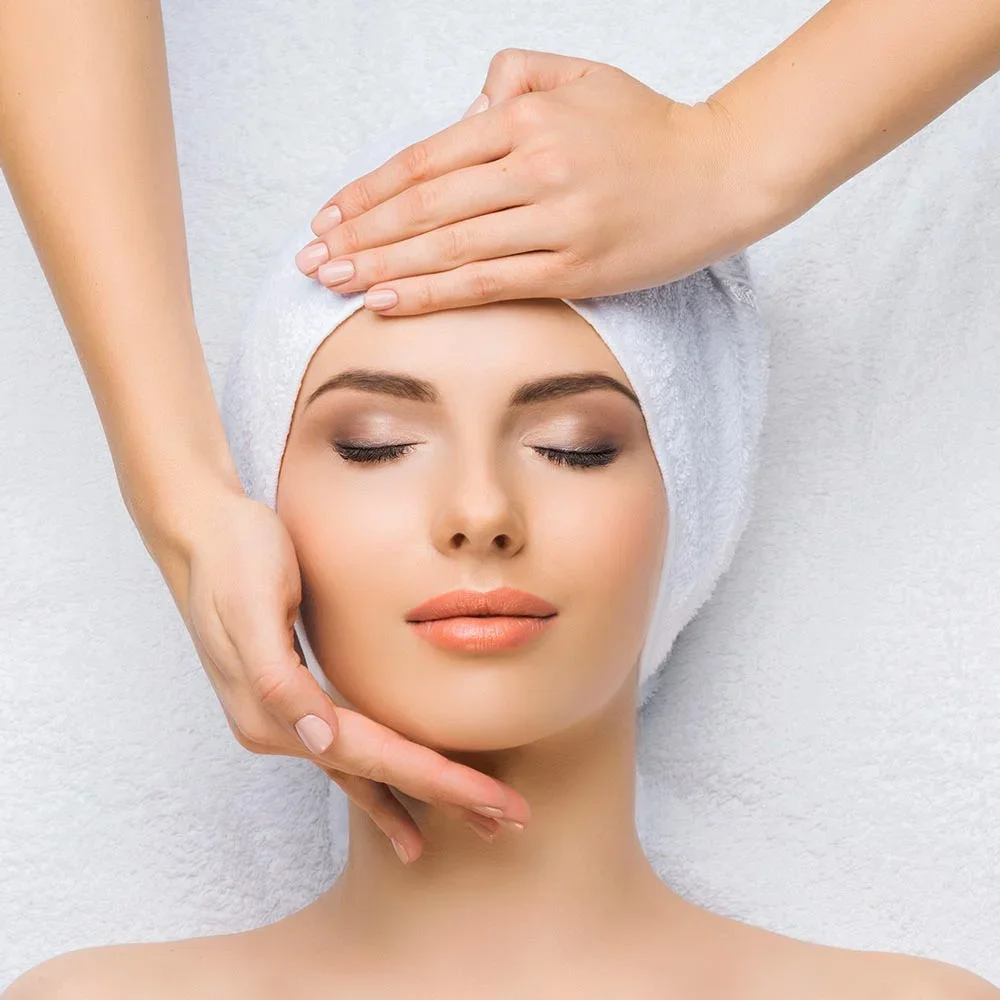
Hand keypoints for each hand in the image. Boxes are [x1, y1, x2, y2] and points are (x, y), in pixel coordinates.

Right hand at [151, 486, 530, 863]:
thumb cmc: (236, 557)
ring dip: (414, 797)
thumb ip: (279, 679)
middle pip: (374, 774)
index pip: (372, 758)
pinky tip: (398, 792)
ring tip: (466, 824)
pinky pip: (346, 752)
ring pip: (363, 771)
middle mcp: (277, 727)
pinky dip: (379, 778)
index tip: (493, 802)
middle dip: (443, 798)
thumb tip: (315, 739)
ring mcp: (282, 719)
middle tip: (506, 825)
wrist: (200, 531)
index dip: (437, 781)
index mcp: (272, 711)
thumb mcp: (253, 606)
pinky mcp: (292, 700)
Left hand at [295, 47, 765, 314]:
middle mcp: (534, 166)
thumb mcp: (584, 76)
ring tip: (334, 282)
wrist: (724, 172)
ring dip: (382, 268)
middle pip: (425, 207)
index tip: (330, 215)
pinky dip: (432, 294)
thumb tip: (467, 105)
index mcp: (527, 118)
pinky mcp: (575, 267)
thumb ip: (518, 76)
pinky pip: (488, 284)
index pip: (426, 160)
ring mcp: (554, 220)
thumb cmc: (650, 129)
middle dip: (360, 235)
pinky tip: (389, 301)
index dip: (369, 191)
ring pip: (448, 248)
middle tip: (311, 259)